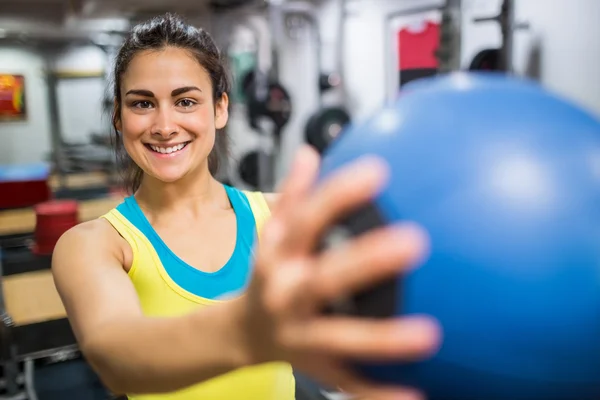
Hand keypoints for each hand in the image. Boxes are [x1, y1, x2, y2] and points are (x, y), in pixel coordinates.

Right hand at [241, 145, 440, 399]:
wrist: (240, 333)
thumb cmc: (266, 275)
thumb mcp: (271, 234)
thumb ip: (292, 195)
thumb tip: (311, 154)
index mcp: (278, 256)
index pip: (305, 219)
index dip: (338, 194)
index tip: (378, 171)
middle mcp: (286, 295)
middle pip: (324, 278)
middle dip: (365, 262)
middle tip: (415, 242)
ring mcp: (300, 335)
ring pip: (340, 338)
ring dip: (382, 338)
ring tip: (430, 334)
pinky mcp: (316, 369)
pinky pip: (348, 384)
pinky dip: (378, 394)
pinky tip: (417, 395)